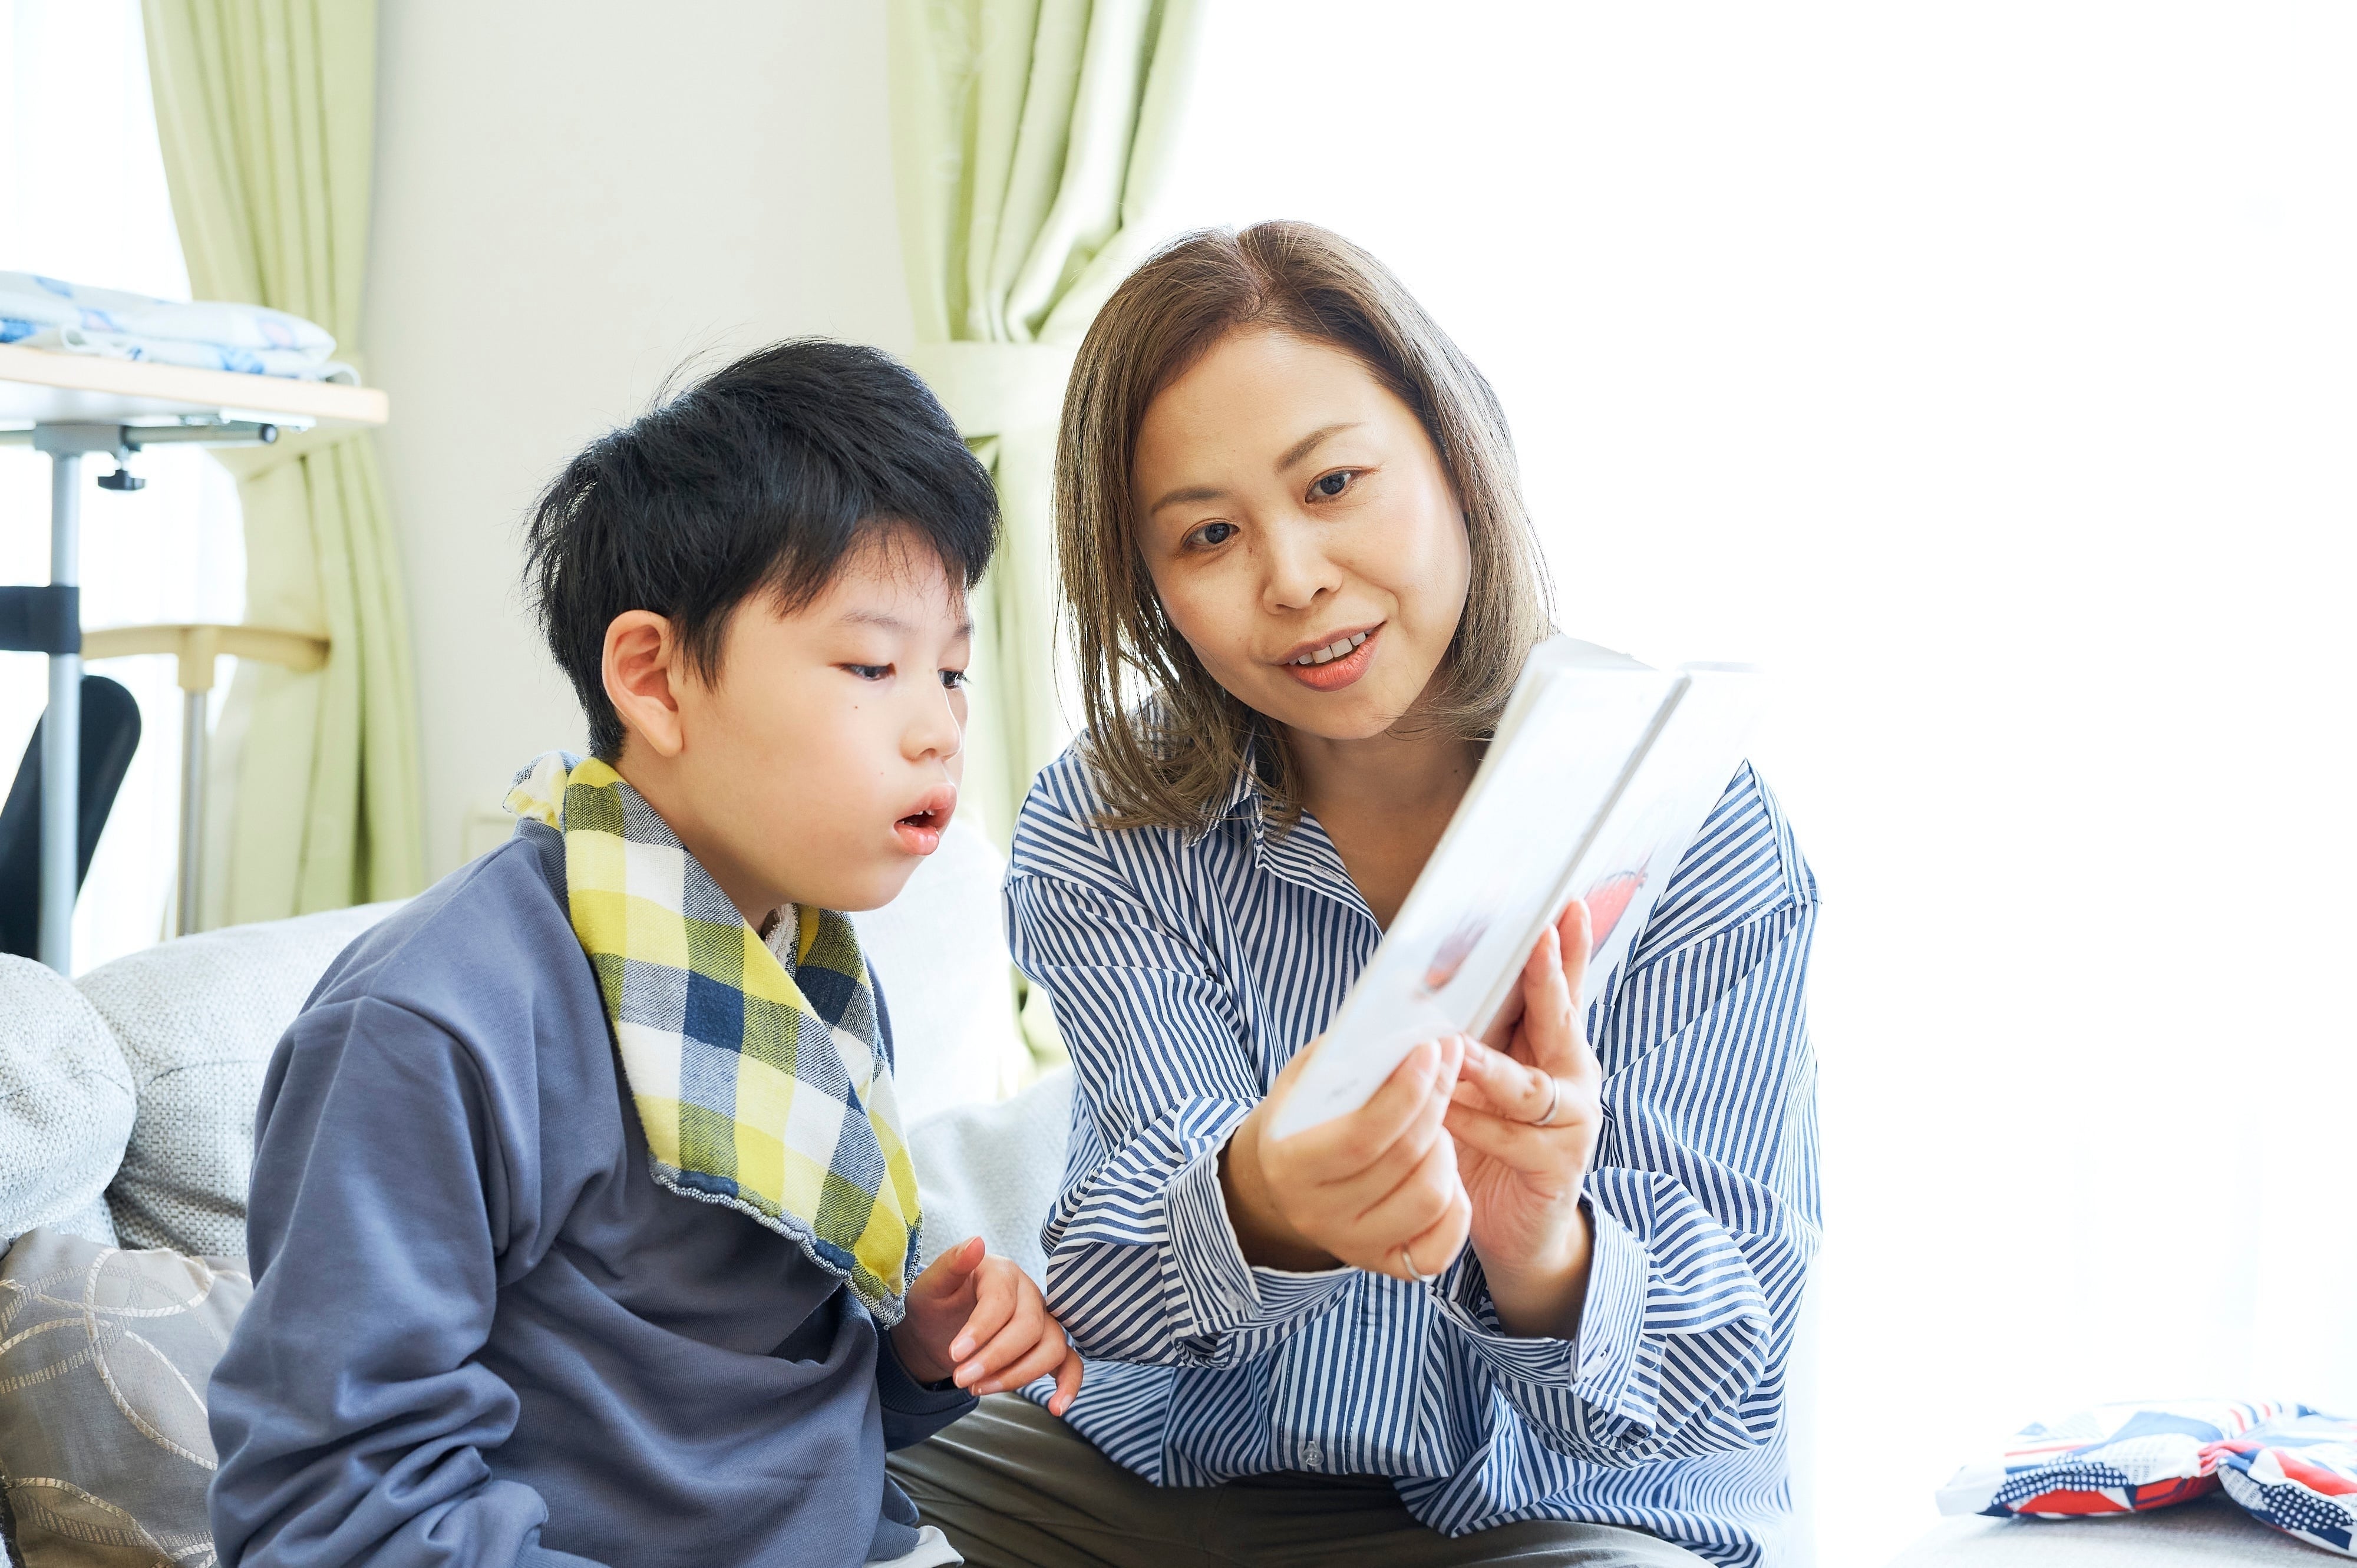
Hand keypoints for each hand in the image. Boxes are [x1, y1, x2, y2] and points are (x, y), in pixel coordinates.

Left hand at [890, 1236, 1082, 1414]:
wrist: (938, 1330)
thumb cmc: (935, 1304)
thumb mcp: (930, 1284)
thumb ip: (951, 1263)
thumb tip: (977, 1242)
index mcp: (1002, 1271)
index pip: (1002, 1301)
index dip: (981, 1330)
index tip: (955, 1354)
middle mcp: (1030, 1293)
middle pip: (1028, 1327)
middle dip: (994, 1358)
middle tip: (961, 1379)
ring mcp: (1043, 1320)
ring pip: (1051, 1347)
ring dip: (1018, 1375)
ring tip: (979, 1390)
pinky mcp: (1047, 1345)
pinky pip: (1070, 1363)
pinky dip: (1069, 1385)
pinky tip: (1057, 1407)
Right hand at [1221, 1032, 1472, 1282]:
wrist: (1285, 1179)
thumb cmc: (1302, 1117)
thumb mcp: (1304, 1080)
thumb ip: (1342, 1059)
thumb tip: (1402, 1034)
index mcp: (1289, 1165)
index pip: (1362, 1136)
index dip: (1405, 1093)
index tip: (1431, 1050)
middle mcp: (1317, 1214)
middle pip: (1403, 1159)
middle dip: (1436, 1102)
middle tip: (1448, 1064)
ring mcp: (1352, 1245)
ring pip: (1430, 1198)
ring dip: (1446, 1150)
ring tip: (1438, 1123)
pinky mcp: (1385, 1265)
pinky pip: (1442, 1246)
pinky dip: (1456, 1205)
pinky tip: (1443, 1168)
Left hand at [1446, 899, 1605, 1338]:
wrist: (1513, 1228)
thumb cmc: (1488, 1140)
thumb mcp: (1479, 1077)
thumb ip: (1472, 1032)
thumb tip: (1428, 975)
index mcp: (1554, 1045)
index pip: (1564, 987)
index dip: (1569, 946)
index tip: (1566, 903)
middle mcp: (1573, 1075)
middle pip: (1563, 1019)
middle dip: (1550, 980)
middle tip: (1538, 940)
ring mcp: (1573, 1121)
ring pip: (1530, 1085)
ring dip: (1489, 1067)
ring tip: (1456, 1047)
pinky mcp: (1558, 1164)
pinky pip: (1512, 1137)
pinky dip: (1475, 1122)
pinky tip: (1445, 1112)